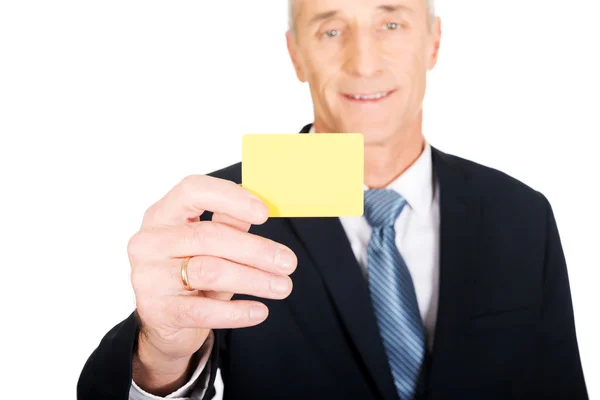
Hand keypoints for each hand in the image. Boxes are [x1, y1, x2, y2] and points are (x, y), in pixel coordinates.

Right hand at [128, 175, 296, 393]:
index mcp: (162, 214)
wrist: (163, 324)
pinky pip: (203, 310)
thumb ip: (228, 224)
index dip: (230, 197)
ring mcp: (148, 276)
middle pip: (208, 235)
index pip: (193, 191)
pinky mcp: (156, 311)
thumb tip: (259, 209)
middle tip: (288, 262)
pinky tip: (259, 311)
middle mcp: (149, 241)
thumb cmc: (190, 273)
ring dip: (253, 279)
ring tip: (282, 286)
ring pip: (210, 271)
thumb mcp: (209, 246)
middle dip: (256, 249)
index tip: (265, 213)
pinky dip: (236, 312)